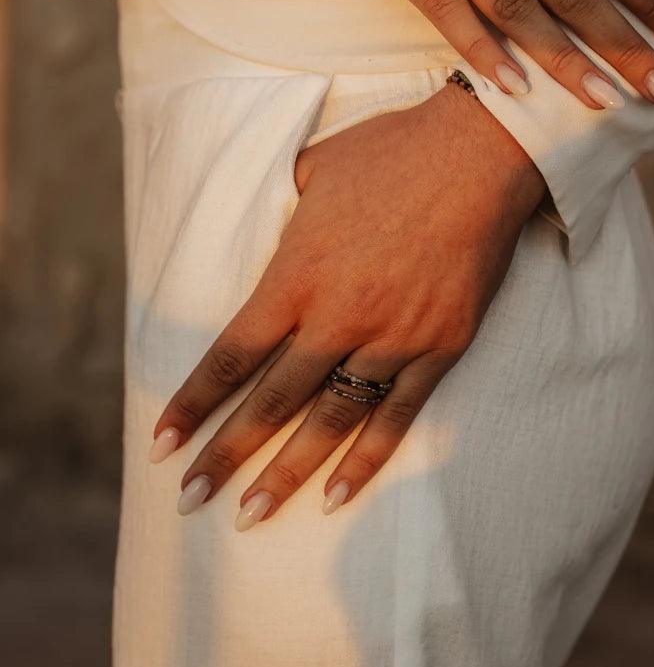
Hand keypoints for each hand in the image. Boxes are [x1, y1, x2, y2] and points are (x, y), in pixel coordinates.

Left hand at [150, 82, 544, 525]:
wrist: (479, 152)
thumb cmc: (391, 152)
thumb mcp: (315, 170)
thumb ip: (287, 221)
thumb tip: (277, 244)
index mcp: (296, 273)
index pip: (231, 354)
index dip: (193, 402)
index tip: (162, 443)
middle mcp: (337, 315)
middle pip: (271, 401)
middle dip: (225, 454)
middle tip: (190, 500)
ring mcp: (392, 336)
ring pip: (329, 420)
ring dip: (288, 472)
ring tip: (252, 515)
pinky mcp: (440, 346)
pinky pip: (397, 415)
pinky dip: (367, 459)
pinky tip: (338, 495)